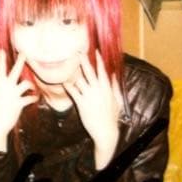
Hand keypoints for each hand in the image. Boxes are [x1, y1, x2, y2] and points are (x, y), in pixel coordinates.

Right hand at [0, 50, 36, 152]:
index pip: (0, 67)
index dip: (2, 58)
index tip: (3, 51)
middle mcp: (7, 87)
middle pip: (16, 70)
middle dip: (20, 60)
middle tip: (24, 53)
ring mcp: (14, 94)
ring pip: (26, 84)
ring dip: (30, 85)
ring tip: (32, 87)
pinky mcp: (20, 103)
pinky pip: (30, 98)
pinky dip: (33, 97)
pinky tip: (35, 97)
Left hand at [64, 50, 122, 168]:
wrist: (106, 131)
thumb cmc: (112, 117)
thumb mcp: (117, 101)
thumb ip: (115, 87)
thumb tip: (113, 75)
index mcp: (107, 88)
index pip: (102, 70)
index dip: (98, 59)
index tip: (94, 50)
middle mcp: (98, 89)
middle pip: (89, 71)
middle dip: (83, 60)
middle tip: (77, 51)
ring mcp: (89, 96)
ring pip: (79, 80)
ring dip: (73, 73)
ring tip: (67, 66)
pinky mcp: (82, 103)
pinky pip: (73, 91)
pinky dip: (68, 86)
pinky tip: (64, 82)